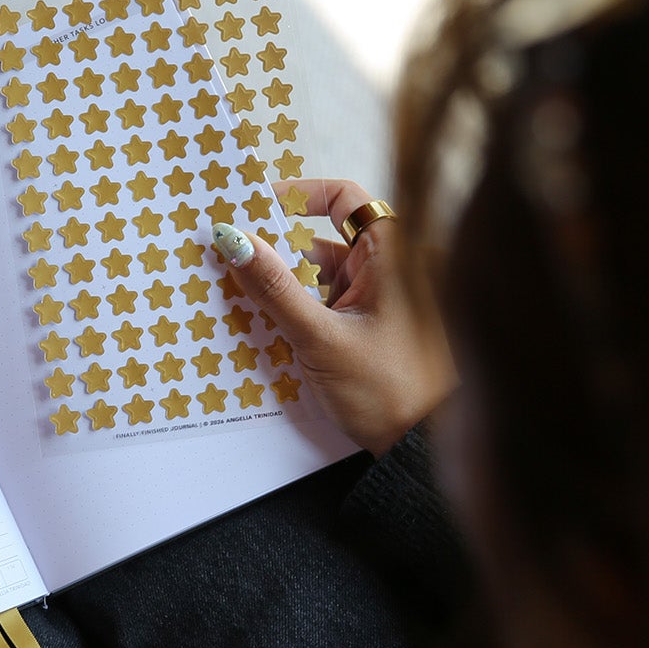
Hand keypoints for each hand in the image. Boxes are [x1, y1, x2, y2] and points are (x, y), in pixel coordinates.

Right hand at [214, 178, 456, 454]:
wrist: (419, 453)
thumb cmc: (390, 392)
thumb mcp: (322, 339)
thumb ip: (275, 289)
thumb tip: (234, 240)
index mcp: (392, 256)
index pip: (344, 198)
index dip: (300, 194)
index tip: (255, 207)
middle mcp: (386, 271)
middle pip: (320, 240)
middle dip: (275, 248)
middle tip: (229, 252)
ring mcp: (374, 303)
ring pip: (315, 277)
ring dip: (278, 285)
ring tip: (233, 292)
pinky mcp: (362, 332)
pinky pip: (319, 307)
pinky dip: (291, 311)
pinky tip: (256, 323)